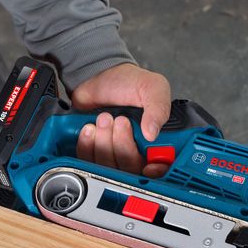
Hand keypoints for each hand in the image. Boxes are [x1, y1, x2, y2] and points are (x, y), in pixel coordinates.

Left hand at [72, 63, 171, 177]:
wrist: (98, 76)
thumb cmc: (128, 82)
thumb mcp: (152, 87)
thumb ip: (158, 108)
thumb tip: (152, 133)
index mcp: (156, 139)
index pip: (161, 167)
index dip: (155, 171)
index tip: (149, 165)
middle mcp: (136, 150)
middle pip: (131, 168)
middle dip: (123, 145)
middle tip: (119, 120)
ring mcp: (114, 152)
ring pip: (108, 166)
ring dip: (104, 142)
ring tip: (104, 118)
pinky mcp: (94, 150)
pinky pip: (88, 160)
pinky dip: (87, 145)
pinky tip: (90, 128)